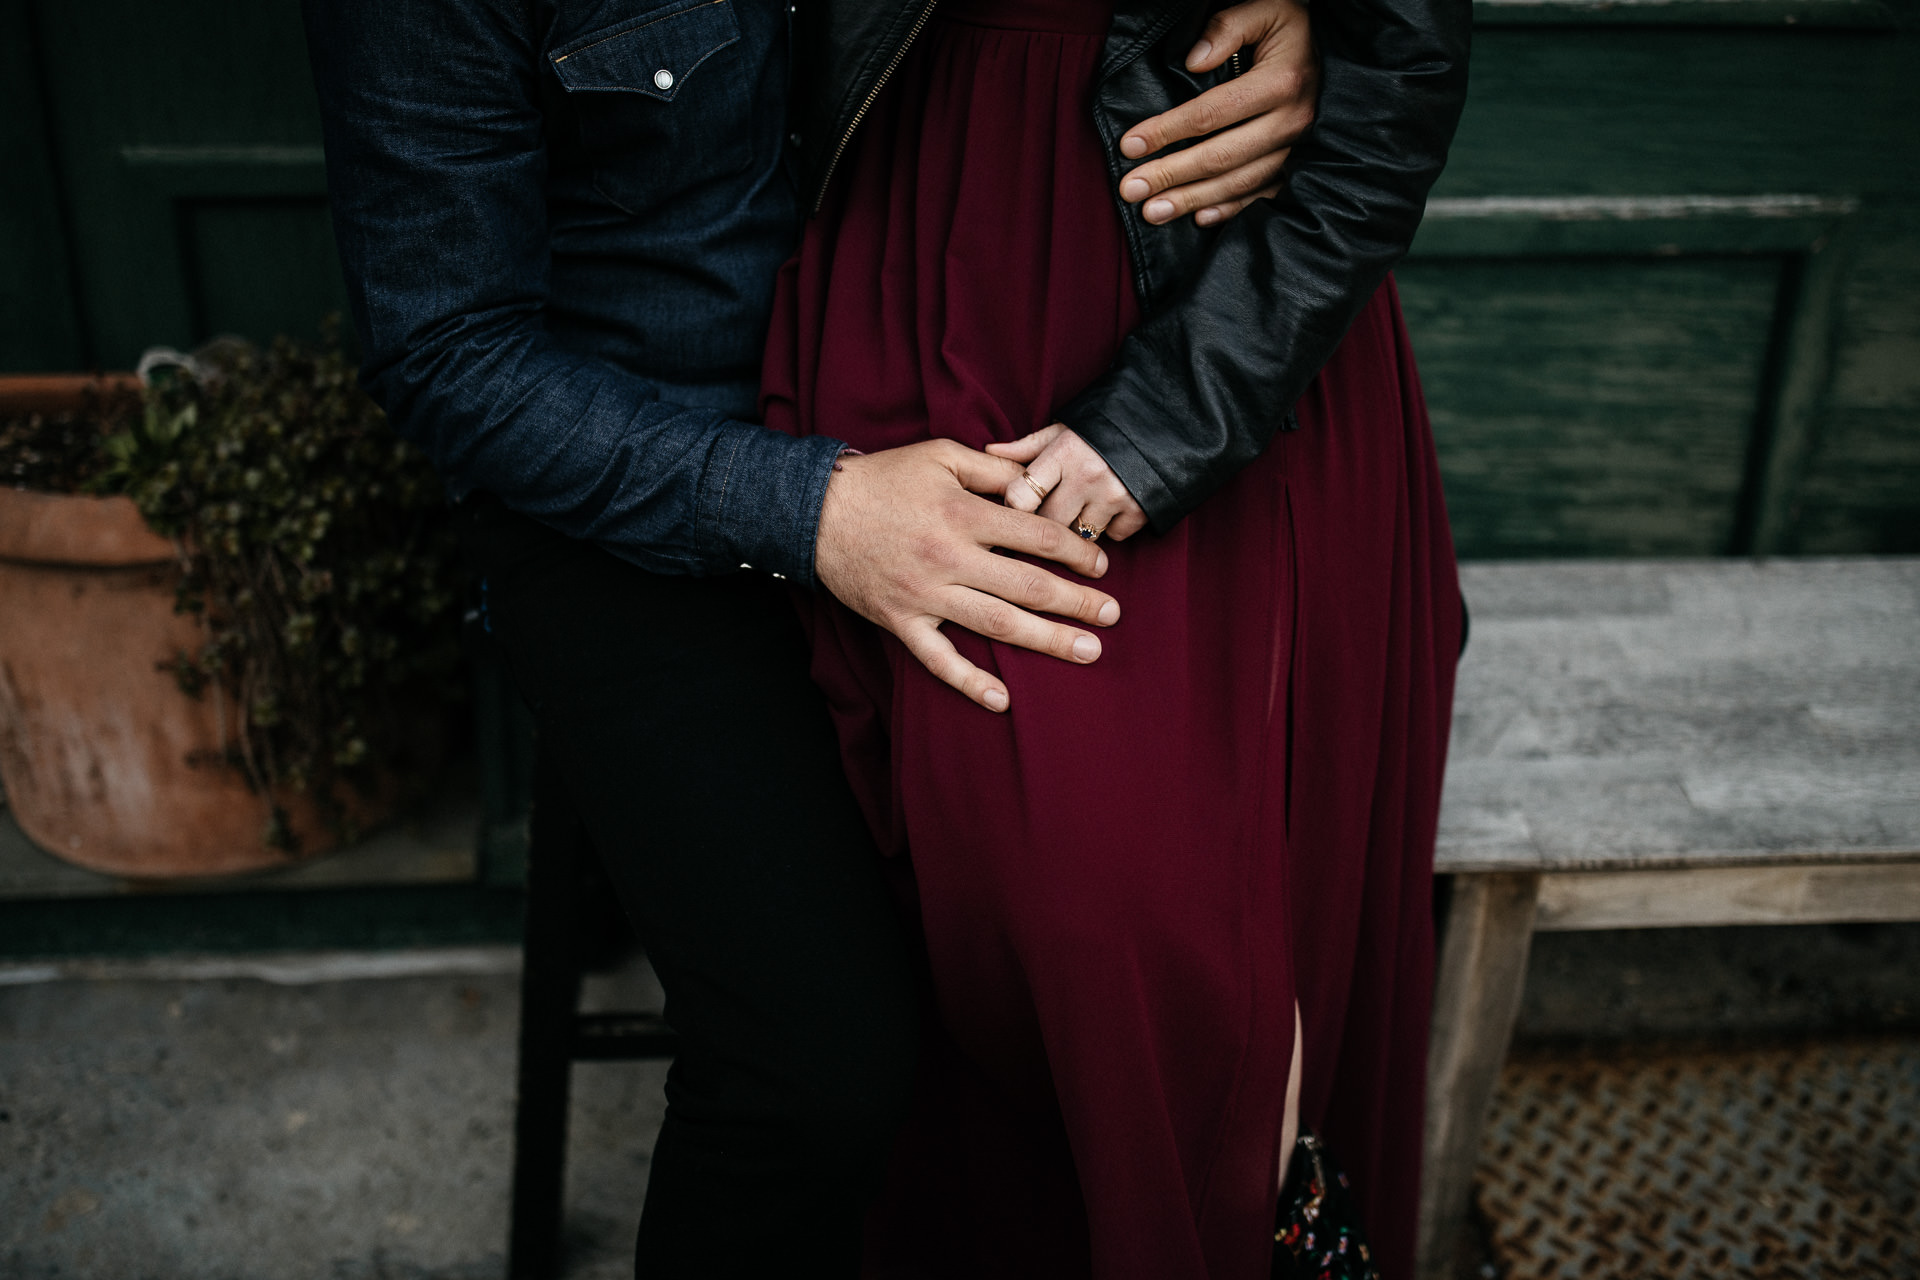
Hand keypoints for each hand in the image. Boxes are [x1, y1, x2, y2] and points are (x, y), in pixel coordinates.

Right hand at [814, 439, 1122, 712]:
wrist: (815, 511)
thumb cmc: (883, 479)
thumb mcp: (939, 455)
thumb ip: (991, 470)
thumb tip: (1035, 483)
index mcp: (962, 515)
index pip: (1036, 536)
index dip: (1075, 551)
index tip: (1101, 565)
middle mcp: (949, 558)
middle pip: (1027, 586)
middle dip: (1077, 602)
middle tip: (1113, 616)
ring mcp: (925, 595)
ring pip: (996, 624)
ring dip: (1046, 640)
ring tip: (1088, 652)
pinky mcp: (901, 621)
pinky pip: (937, 659)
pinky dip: (968, 682)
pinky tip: (1002, 700)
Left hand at [986, 425, 1149, 542]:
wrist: (1168, 421)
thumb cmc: (1106, 426)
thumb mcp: (1066, 429)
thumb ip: (1028, 446)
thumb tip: (989, 451)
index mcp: (1064, 453)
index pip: (1020, 496)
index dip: (1015, 507)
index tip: (1018, 509)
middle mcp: (1087, 475)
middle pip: (1048, 523)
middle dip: (1048, 522)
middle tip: (1053, 512)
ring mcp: (1114, 496)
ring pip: (1079, 536)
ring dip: (1079, 528)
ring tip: (1085, 507)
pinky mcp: (1140, 510)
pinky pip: (1113, 537)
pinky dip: (1112, 529)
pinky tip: (1114, 509)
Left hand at [1116, 0, 1316, 226]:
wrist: (1337, 52)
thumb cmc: (1292, 28)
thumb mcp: (1266, 9)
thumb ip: (1227, 28)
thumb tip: (1193, 62)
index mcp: (1281, 82)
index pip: (1212, 113)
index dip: (1168, 131)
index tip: (1130, 145)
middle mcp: (1292, 121)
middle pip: (1220, 156)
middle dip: (1171, 175)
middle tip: (1131, 190)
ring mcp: (1298, 149)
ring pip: (1238, 183)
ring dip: (1192, 200)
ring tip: (1152, 212)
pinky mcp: (1300, 165)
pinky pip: (1264, 196)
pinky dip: (1230, 210)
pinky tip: (1199, 218)